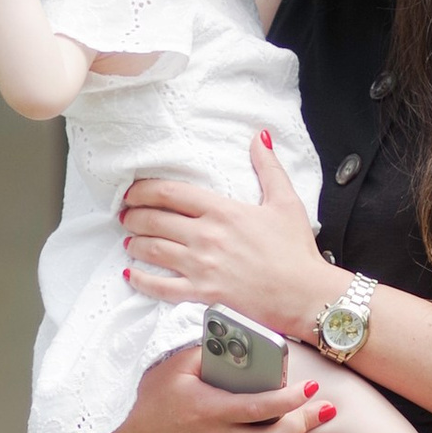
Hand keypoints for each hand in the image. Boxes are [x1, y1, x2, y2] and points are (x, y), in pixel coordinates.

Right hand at [116, 345, 340, 432]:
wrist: (129, 427)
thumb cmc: (154, 390)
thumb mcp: (178, 363)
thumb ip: (212, 350)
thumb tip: (247, 340)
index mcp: (209, 410)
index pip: (259, 408)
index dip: (289, 399)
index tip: (310, 386)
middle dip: (306, 425)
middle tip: (329, 409)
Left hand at [121, 139, 332, 335]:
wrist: (306, 294)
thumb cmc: (296, 251)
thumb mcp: (285, 201)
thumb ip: (268, 167)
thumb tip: (259, 137)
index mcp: (222, 211)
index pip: (171, 193)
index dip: (144, 191)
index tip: (133, 192)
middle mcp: (206, 236)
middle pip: (155, 220)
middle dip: (133, 216)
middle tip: (125, 216)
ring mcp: (202, 266)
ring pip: (153, 250)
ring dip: (135, 243)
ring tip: (129, 240)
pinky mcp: (203, 294)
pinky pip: (162, 287)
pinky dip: (142, 281)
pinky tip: (131, 276)